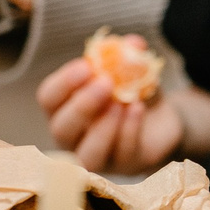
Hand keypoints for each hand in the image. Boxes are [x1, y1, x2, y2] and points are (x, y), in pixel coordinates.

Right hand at [39, 57, 182, 173]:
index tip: (86, 66)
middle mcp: (74, 136)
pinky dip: (129, 130)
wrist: (160, 118)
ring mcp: (97, 157)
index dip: (63, 83)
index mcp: (65, 107)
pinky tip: (137, 109)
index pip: (48, 98)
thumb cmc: (132, 92)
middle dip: (82, 105)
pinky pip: (121, 154)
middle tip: (105, 82)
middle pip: (61, 129)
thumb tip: (133, 44)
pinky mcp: (124, 166)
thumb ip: (129, 55)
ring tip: (121, 102)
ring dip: (102, 127)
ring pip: (86, 154)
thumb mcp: (131, 69)